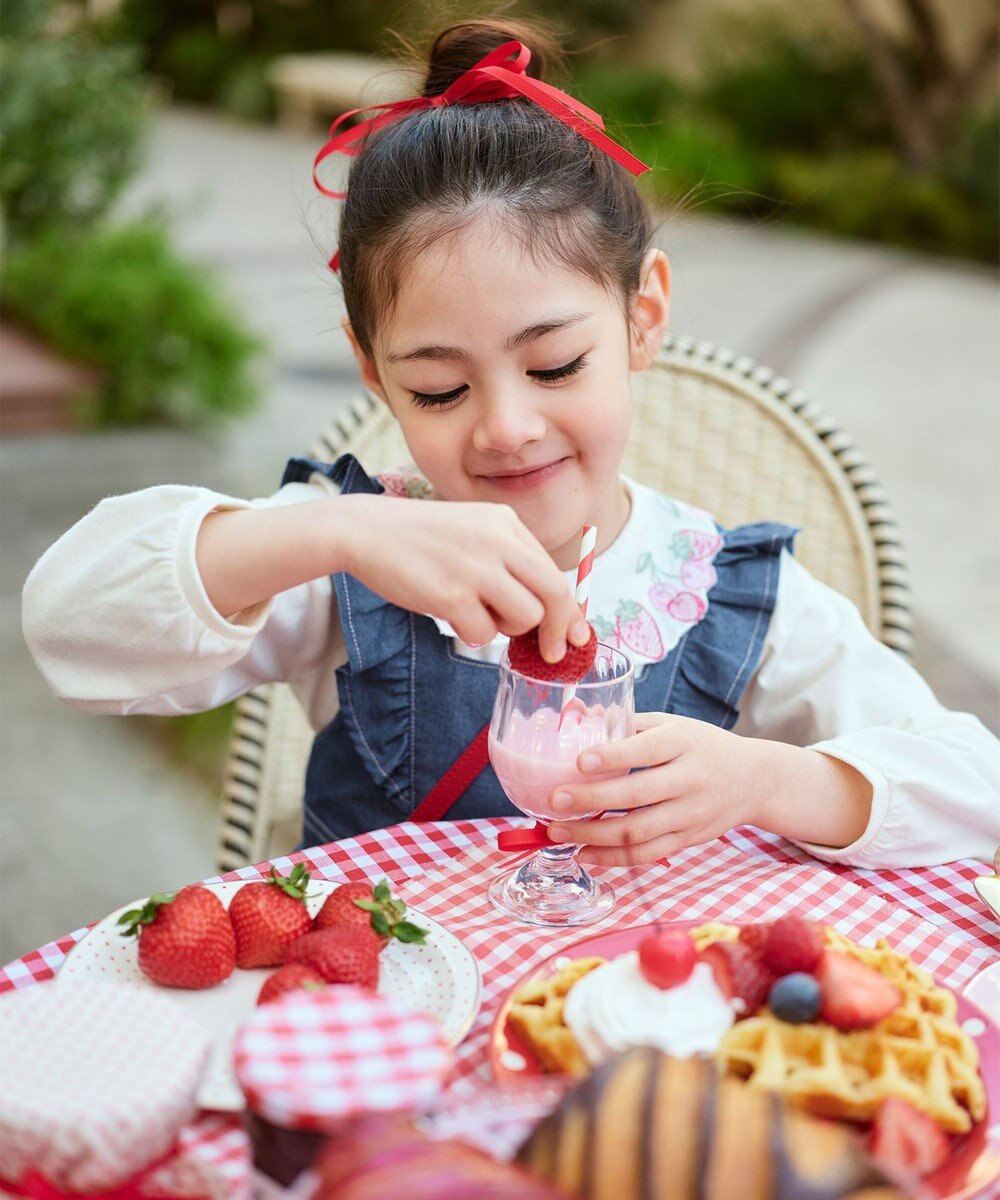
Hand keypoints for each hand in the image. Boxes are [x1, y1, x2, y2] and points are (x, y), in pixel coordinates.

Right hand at [341, 494, 589, 659]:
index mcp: (506, 522)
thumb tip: (549, 610)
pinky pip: (484, 634)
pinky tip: (452, 616)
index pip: (554, 573)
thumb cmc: (421, 538)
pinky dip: (472, 633)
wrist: (366, 530)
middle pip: (553, 594)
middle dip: (557, 629)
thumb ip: (509, 560)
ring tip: (477, 613)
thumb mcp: (473, 531)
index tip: (573, 635)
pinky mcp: (450, 595)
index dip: (568, 610)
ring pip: (525, 617)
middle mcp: (497, 540)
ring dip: (507, 628)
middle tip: (550, 651)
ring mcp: (475, 568)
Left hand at [544, 713, 872, 863]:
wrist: (754, 780)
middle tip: (555, 800)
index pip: (647, 749)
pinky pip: (647, 854)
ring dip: (594, 835)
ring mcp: (691, 814)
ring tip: (558, 832)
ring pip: (639, 832)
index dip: (613, 755)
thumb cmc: (701, 746)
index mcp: (684, 742)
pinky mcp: (688, 840)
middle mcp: (690, 779)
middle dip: (592, 800)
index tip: (578, 760)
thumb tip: (575, 713)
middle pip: (638, 794)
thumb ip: (627, 722)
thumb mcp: (672, 724)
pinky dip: (612, 858)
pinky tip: (583, 855)